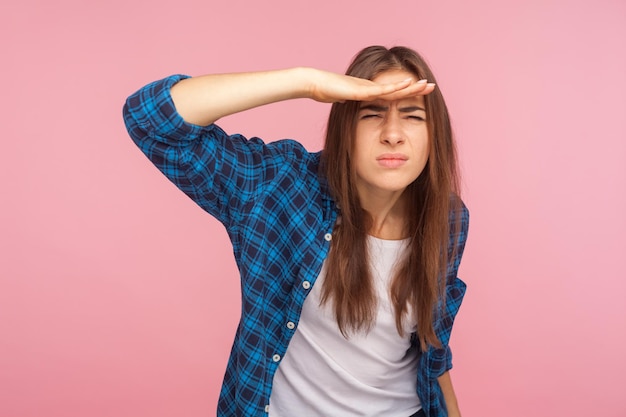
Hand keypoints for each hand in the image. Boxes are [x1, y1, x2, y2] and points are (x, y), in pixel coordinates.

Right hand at [306, 68, 434, 102]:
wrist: (316, 84)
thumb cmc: (327, 92)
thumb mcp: (345, 104)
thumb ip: (352, 106)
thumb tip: (355, 112)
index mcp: (370, 93)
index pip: (394, 95)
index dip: (409, 94)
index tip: (423, 93)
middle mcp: (372, 88)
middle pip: (398, 89)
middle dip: (416, 88)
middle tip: (433, 86)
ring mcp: (367, 87)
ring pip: (393, 88)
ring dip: (410, 87)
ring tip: (426, 84)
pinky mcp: (360, 90)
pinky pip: (379, 90)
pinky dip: (393, 88)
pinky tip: (405, 84)